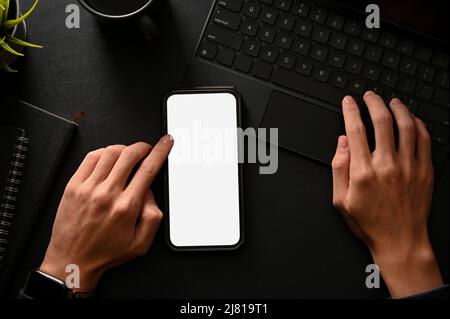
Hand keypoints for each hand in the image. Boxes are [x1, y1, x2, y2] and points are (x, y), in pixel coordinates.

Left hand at [40, 135, 173, 292]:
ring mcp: (88, 188)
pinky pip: (90, 158)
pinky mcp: (73, 186)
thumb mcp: (141, 244)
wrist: (72, 260)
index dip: (160, 151)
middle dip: (144, 146)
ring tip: (129, 154)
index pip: (148, 169)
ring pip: (110, 152)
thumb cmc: (104, 252)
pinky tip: (108, 157)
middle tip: (147, 149)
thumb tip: (150, 193)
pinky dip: (103, 151)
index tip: (165, 143)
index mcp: (126, 207)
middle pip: (130, 154)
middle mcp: (107, 194)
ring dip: (125, 148)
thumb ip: (153, 217)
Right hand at [331, 91, 442, 297]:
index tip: (348, 102)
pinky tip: (412, 119)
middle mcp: (387, 165)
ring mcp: (409, 167)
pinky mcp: (424, 171)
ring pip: (406, 125)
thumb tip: (342, 143)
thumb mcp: (340, 200)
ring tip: (391, 101)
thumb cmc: (370, 223)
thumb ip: (339, 168)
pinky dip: (418, 124)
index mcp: (363, 172)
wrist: (400, 241)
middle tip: (369, 95)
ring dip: (397, 108)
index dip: (350, 111)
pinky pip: (424, 139)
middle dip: (373, 102)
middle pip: (382, 121)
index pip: (356, 130)